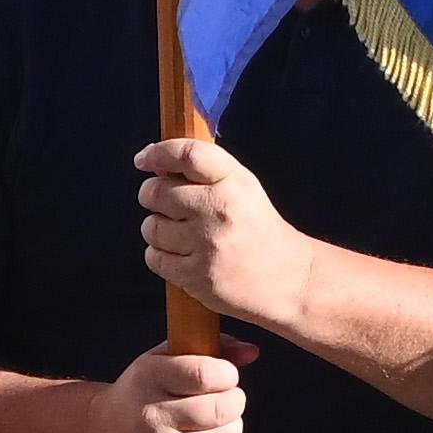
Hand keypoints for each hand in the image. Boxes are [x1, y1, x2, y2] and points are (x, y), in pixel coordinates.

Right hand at [111, 343, 251, 432]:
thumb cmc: (140, 394)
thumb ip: (209, 350)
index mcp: (149, 377)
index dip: (228, 376)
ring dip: (233, 430)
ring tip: (222, 424)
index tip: (227, 378)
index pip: (205, 375)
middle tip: (229, 402)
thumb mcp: (163, 361)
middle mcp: (149, 414)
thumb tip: (251, 351)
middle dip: (235, 404)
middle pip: (218, 410)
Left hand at [136, 130, 306, 335]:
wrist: (288, 278)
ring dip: (157, 229)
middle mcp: (220, 210)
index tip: (144, 160)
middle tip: (165, 203)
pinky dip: (160, 256)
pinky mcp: (197, 276)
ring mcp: (207, 244)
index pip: (188, 154)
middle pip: (157, 191)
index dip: (158, 153)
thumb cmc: (258, 229)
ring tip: (180, 234)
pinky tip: (182, 255)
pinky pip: (155, 258)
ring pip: (151, 227)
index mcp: (234, 182)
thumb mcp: (243, 187)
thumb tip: (155, 162)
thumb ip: (205, 172)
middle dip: (152, 195)